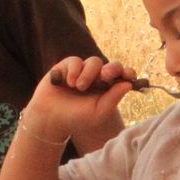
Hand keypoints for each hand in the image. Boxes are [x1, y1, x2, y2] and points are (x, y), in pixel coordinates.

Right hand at [22, 56, 136, 147]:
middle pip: (111, 65)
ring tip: (79, 87)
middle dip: (111, 68)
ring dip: (88, 73)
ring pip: (94, 62)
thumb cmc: (76, 118)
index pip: (122, 76)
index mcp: (108, 88)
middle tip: (105, 75)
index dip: (127, 73)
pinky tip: (69, 83)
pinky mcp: (67, 66)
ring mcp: (82, 70)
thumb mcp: (98, 111)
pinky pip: (76, 61)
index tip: (129, 76)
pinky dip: (74, 71)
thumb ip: (113, 98)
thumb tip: (128, 84)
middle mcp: (97, 78)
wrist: (51, 118)